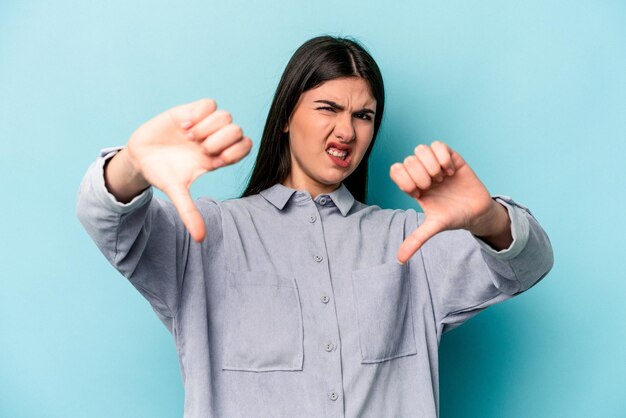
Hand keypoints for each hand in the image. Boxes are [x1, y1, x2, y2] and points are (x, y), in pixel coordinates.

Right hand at [122, 98, 251, 241]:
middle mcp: (215, 139)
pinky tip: (184, 126)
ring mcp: (204, 124)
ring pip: (226, 116)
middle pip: (238, 130)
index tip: (213, 162)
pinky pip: (209, 104)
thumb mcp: (177, 193)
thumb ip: (190, 212)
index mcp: (218, 157)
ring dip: (209, 128)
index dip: (235, 153)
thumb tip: (201, 239)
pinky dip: (199, 114)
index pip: (245, 147)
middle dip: (221, 141)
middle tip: (200, 149)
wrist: (140, 158)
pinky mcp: (190, 111)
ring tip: (189, 137)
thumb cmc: (163, 174)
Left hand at [389, 141, 510, 263]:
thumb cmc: (453, 217)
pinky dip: (443, 156)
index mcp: (413, 186)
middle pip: (407, 160)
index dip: (403, 180)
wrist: (476, 213)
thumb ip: (416, 240)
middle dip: (419, 175)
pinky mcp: (451, 157)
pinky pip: (438, 145)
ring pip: (420, 149)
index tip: (417, 193)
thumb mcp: (433, 227)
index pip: (396, 171)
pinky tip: (451, 170)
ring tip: (442, 177)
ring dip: (430, 164)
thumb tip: (399, 260)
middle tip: (433, 186)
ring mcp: (436, 164)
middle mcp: (422, 173)